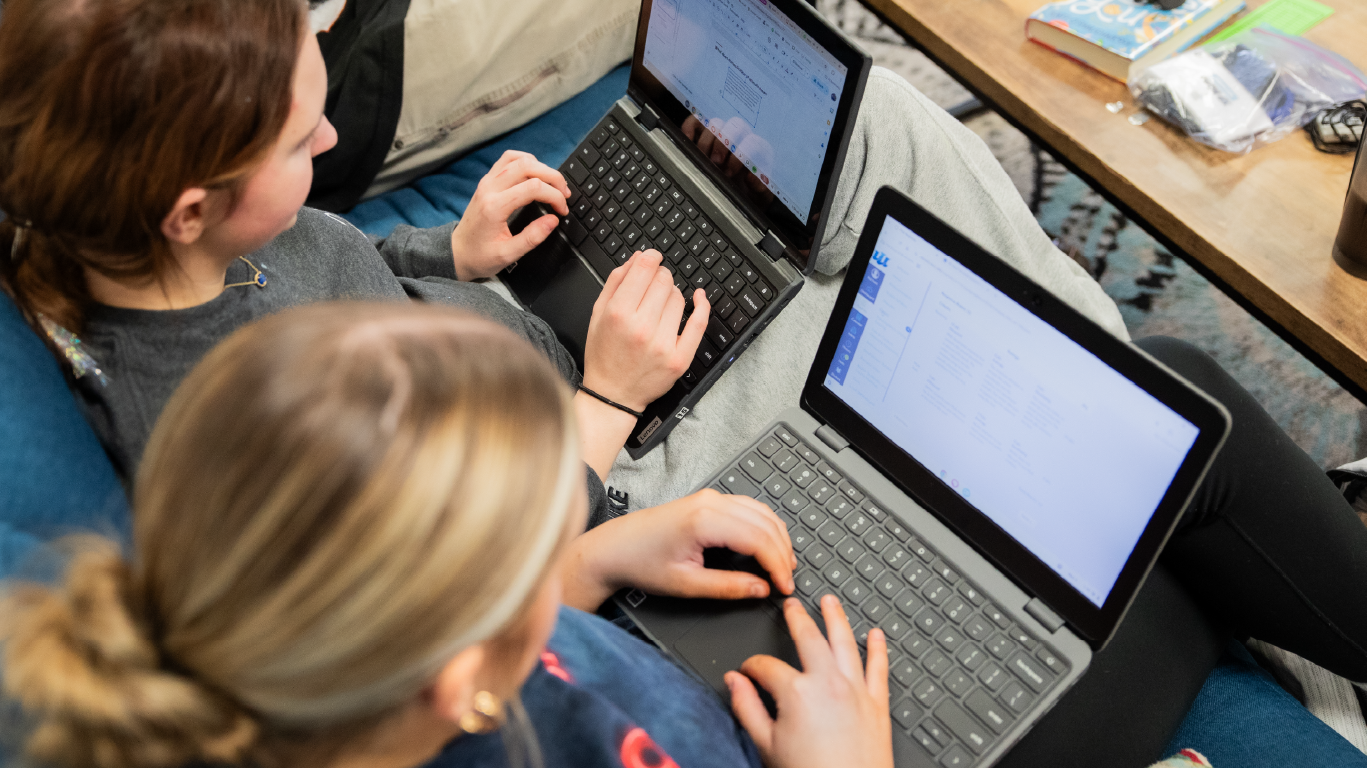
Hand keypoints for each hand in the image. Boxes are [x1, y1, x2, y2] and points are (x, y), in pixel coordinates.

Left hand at [449, 150, 569, 279]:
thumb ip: (532, 237)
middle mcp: (490, 188)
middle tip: (564, 194)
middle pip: (528, 166)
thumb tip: (553, 220)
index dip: (554, 196)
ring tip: (553, 184)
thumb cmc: (480, 255)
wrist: (457, 252)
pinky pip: (508, 160)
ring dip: (541, 167)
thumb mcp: (508, 254)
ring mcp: (487, 182)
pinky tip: (536, 175)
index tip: (562, 210)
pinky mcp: (487, 181)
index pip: (533, 188)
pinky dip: (526, 162)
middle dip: (553, 177)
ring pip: (518, 159)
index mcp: (495, 207)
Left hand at [560, 489, 795, 610]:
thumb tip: (761, 589)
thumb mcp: (686, 585)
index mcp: (705, 521)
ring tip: (783, 566)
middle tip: (787, 580)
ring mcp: (710, 497)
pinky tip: (768, 545)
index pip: (759, 540)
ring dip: (777, 537)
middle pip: (766, 523)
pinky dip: (764, 526)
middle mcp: (710, 502)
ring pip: (761, 511)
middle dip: (783, 553)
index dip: (778, 566)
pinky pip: (748, 507)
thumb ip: (728, 587)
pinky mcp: (707, 499)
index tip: (784, 588)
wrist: (613, 548)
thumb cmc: (642, 564)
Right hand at [581, 249, 708, 411]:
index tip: (652, 258)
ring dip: (672, 294)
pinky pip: (699, 323)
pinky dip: (702, 305)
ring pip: (679, 298)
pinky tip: (699, 297)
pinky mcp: (680, 358)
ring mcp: (663, 344)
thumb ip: (616, 282)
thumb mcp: (598, 314)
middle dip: (660, 276)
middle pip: (664, 281)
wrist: (613, 394)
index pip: (644, 270)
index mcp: (618, 314)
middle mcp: (641, 328)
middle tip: (654, 284)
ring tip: (660, 306)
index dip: (651, 258)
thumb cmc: (604, 355)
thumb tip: (637, 258)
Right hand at [727, 596, 892, 767]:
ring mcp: (856, 691)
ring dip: (837, 618)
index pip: (766, 666)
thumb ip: (746, 708)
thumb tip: (734, 682)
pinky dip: (879, 649)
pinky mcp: (877, 704)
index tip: (747, 672)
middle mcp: (829, 683)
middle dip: (797, 619)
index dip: (752, 667)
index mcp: (797, 692)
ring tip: (831, 602)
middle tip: (792, 606)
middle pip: (809, 638)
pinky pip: (879, 668)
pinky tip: (876, 635)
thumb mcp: (766, 745)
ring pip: (846, 643)